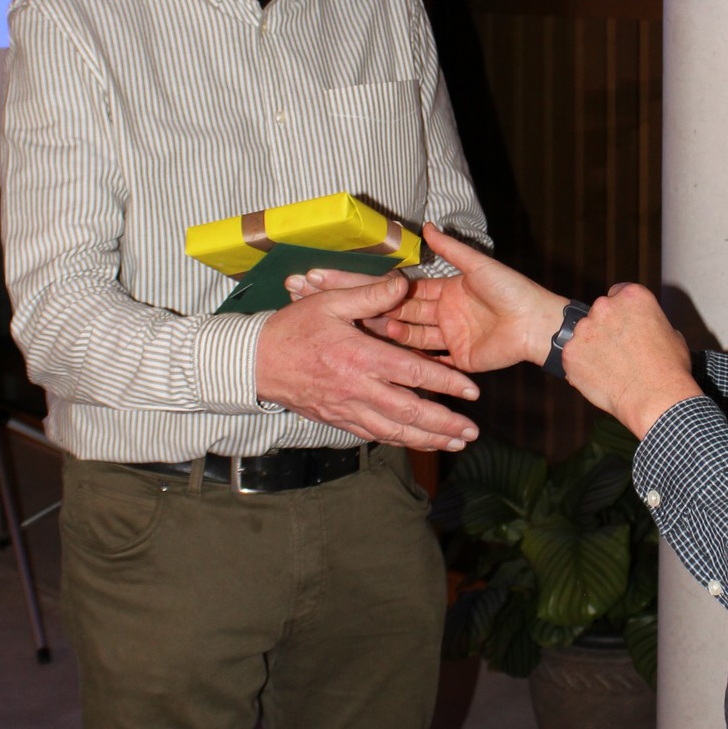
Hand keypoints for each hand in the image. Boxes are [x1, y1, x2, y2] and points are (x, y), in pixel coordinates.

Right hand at [255, 270, 481, 450]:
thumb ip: (369, 294)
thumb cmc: (293, 328)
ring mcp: (348, 409)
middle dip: (445, 424)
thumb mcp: (329, 301)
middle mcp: (358, 388)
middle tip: (471, 432)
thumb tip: (403, 283)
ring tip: (455, 444)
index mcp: (361, 357)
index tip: (471, 391)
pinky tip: (417, 443)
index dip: (446, 383)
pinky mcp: (338, 420)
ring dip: (428, 440)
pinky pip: (374, 434)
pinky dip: (400, 441)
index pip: (413, 373)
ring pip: (395, 431)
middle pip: (410, 412)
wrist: (256, 363)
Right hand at [289, 224, 566, 375]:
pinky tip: (394, 362)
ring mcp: (452, 339)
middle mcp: (447, 315)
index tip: (370, 290)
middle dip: (386, 314)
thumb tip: (428, 226)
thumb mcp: (477, 266)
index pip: (412, 291)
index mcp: (449, 291)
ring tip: (377, 333)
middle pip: (410, 315)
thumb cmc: (511, 290)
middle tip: (360, 315)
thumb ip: (451, 249)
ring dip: (398, 336)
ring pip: (417, 339)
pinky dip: (417, 363)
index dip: (391, 291)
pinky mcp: (461, 361)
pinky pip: (435, 364)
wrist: (535, 322)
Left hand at [561, 283, 699, 439]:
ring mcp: (585, 329)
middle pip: (599, 313)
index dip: (621, 313)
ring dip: (592, 348)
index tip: (625, 327)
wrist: (655, 398)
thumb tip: (646, 329)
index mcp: (632, 296)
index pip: (617, 294)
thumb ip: (651, 323)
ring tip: (611, 369)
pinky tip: (600, 379)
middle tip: (619, 352)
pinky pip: (573, 357)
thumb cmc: (669, 369)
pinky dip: (582, 367)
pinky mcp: (571, 352)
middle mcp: (605, 306)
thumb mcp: (672, 334)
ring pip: (584, 335)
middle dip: (606, 330)